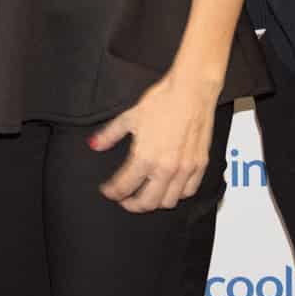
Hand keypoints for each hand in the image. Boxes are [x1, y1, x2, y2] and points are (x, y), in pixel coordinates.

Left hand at [91, 69, 220, 211]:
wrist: (192, 91)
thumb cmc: (163, 101)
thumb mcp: (130, 117)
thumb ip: (110, 135)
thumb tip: (94, 144)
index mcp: (145, 158)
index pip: (124, 187)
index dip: (112, 192)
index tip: (108, 191)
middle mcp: (166, 168)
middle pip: (146, 203)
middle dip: (132, 205)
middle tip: (125, 199)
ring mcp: (185, 169)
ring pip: (168, 202)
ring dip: (154, 202)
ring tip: (146, 194)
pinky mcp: (200, 165)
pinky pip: (189, 191)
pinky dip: (177, 194)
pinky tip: (169, 187)